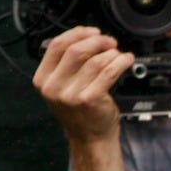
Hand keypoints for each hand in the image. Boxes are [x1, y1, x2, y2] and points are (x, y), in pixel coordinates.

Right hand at [32, 25, 135, 142]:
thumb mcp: (63, 87)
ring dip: (111, 53)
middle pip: (76, 50)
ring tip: (118, 54)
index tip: (92, 32)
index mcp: (43, 79)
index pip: (57, 45)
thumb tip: (87, 37)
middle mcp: (54, 87)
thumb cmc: (80, 112)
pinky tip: (126, 60)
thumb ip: (66, 64)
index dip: (78, 33)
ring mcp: (71, 94)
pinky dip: (120, 62)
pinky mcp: (89, 99)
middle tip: (109, 41)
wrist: (90, 139)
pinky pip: (108, 71)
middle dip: (97, 41)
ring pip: (94, 60)